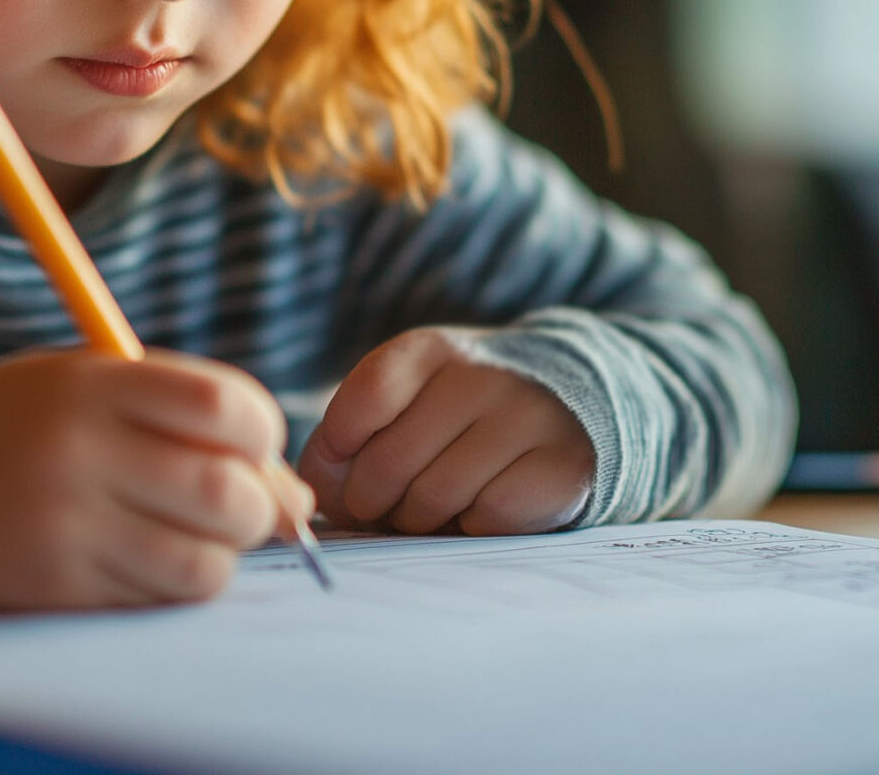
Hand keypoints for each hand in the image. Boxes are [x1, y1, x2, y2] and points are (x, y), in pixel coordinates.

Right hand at [0, 348, 314, 608]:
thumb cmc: (30, 427)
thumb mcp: (97, 389)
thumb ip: (194, 422)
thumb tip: (297, 503)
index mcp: (96, 385)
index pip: (226, 407)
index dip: (263, 432)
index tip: (251, 446)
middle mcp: (82, 453)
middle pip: (226, 492)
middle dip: (256, 506)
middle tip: (236, 504)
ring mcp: (67, 526)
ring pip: (203, 562)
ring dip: (220, 555)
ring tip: (191, 536)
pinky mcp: (56, 587)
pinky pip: (157, 599)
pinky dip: (174, 586)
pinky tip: (147, 560)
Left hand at [298, 327, 594, 535]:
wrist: (565, 406)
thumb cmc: (456, 417)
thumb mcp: (402, 404)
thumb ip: (347, 442)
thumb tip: (313, 493)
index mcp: (429, 351)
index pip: (363, 402)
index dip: (338, 452)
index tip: (342, 471)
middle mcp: (481, 376)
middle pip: (388, 463)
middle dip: (373, 502)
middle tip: (387, 504)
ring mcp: (527, 418)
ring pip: (433, 499)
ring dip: (421, 520)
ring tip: (436, 504)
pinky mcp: (559, 466)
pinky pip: (484, 519)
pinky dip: (472, 527)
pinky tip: (483, 505)